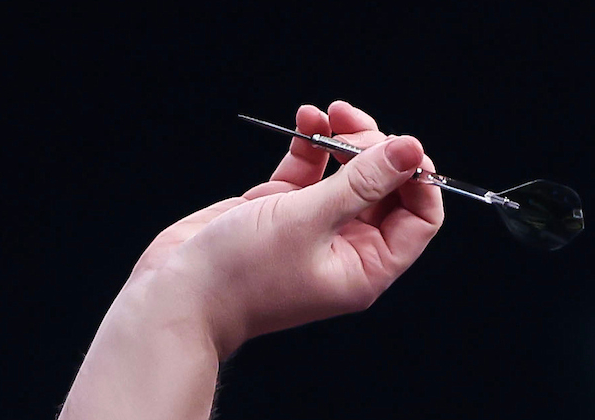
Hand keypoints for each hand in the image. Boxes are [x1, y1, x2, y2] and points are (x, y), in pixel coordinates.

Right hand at [129, 100, 443, 356]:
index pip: (419, 218)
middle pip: (385, 188)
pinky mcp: (283, 209)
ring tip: (326, 114)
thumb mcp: (308, 221)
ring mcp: (315, 226)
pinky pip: (312, 170)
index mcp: (366, 265)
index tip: (402, 146)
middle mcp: (346, 246)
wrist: (175, 293)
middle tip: (349, 126)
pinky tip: (305, 119)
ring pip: (348, 173)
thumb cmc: (240, 274)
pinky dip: (311, 144)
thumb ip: (361, 182)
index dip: (417, 179)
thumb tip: (408, 151)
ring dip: (342, 139)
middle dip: (374, 149)